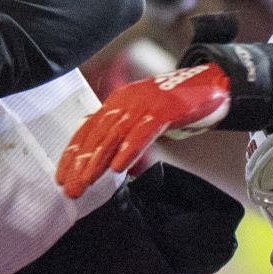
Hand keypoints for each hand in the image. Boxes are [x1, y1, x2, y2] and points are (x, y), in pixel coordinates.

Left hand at [55, 63, 232, 195]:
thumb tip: (109, 158)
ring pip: (113, 136)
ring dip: (97, 161)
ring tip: (86, 182)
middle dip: (80, 164)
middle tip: (70, 189)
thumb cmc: (179, 106)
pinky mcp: (163, 110)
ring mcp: (143, 104)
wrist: (210, 85)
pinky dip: (128, 150)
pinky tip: (118, 168)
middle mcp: (125, 102)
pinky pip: (141, 133)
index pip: (87, 130)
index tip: (62, 177)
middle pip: (96, 136)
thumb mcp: (145, 119)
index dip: (73, 155)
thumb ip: (126, 134)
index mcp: (117, 103)